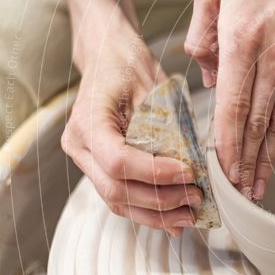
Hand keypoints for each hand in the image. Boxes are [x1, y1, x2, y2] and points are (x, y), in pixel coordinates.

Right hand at [62, 14, 202, 236]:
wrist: (105, 55)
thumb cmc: (128, 64)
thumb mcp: (151, 86)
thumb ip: (166, 125)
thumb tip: (194, 163)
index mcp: (88, 121)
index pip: (118, 161)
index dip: (156, 174)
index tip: (189, 173)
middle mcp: (78, 146)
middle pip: (117, 189)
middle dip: (161, 200)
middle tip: (196, 197)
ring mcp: (84, 160)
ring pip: (117, 201)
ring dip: (156, 214)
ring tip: (189, 215)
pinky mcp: (96, 168)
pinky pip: (119, 197)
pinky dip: (147, 210)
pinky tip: (173, 219)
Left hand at [184, 0, 274, 199]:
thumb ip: (200, 35)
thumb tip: (205, 78)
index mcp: (243, 38)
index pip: (232, 105)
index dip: (225, 144)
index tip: (219, 171)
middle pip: (256, 122)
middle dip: (244, 162)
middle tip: (236, 193)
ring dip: (267, 158)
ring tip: (256, 185)